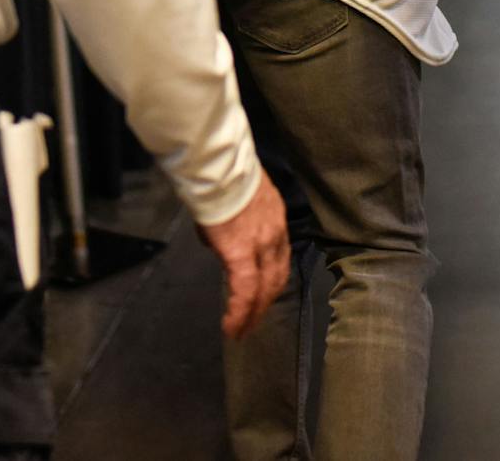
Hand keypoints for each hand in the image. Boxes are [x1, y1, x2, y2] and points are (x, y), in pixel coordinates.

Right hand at [196, 170, 289, 340]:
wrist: (219, 169)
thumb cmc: (223, 180)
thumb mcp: (241, 202)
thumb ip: (239, 226)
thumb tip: (224, 243)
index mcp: (276, 222)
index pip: (280, 260)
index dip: (272, 282)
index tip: (264, 297)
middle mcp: (275, 237)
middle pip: (277, 279)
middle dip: (265, 304)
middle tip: (254, 323)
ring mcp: (261, 246)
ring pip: (264, 289)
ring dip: (254, 313)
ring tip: (243, 330)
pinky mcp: (241, 254)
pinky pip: (244, 291)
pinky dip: (239, 312)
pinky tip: (232, 327)